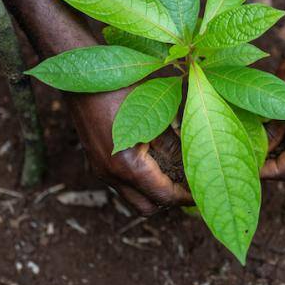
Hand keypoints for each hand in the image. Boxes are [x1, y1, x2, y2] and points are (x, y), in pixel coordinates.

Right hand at [68, 90, 192, 215]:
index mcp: (127, 166)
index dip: (186, 197)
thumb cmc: (120, 89)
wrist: (81, 77)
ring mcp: (101, 170)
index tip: (203, 191)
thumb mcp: (154, 114)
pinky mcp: (96, 162)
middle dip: (170, 200)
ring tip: (174, 173)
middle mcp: (111, 175)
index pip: (163, 196)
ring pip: (133, 197)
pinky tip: (155, 162)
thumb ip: (173, 144)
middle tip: (189, 186)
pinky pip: (122, 183)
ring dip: (154, 191)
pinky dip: (141, 181)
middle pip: (147, 207)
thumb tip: (193, 161)